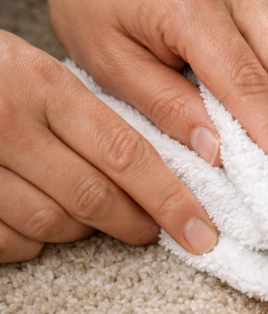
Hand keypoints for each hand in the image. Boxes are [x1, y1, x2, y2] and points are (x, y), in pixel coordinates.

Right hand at [0, 31, 218, 263]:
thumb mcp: (32, 70)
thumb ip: (82, 111)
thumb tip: (153, 164)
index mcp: (40, 86)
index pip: (124, 152)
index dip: (170, 198)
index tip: (202, 230)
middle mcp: (9, 124)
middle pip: (91, 196)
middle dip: (135, 222)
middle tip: (157, 231)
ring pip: (50, 224)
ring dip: (81, 230)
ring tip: (95, 219)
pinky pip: (7, 241)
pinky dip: (30, 243)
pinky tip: (36, 225)